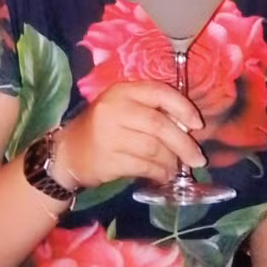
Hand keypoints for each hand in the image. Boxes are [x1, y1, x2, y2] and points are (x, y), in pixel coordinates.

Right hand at [55, 81, 206, 188]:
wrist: (68, 152)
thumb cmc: (103, 128)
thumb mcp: (124, 108)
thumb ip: (151, 111)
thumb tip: (188, 128)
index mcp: (122, 91)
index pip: (159, 93)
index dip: (183, 108)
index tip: (198, 125)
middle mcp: (115, 109)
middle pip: (159, 125)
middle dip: (183, 144)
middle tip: (198, 159)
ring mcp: (109, 135)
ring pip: (153, 148)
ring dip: (171, 161)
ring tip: (177, 168)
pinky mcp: (108, 160)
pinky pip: (143, 166)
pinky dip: (159, 172)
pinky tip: (163, 175)